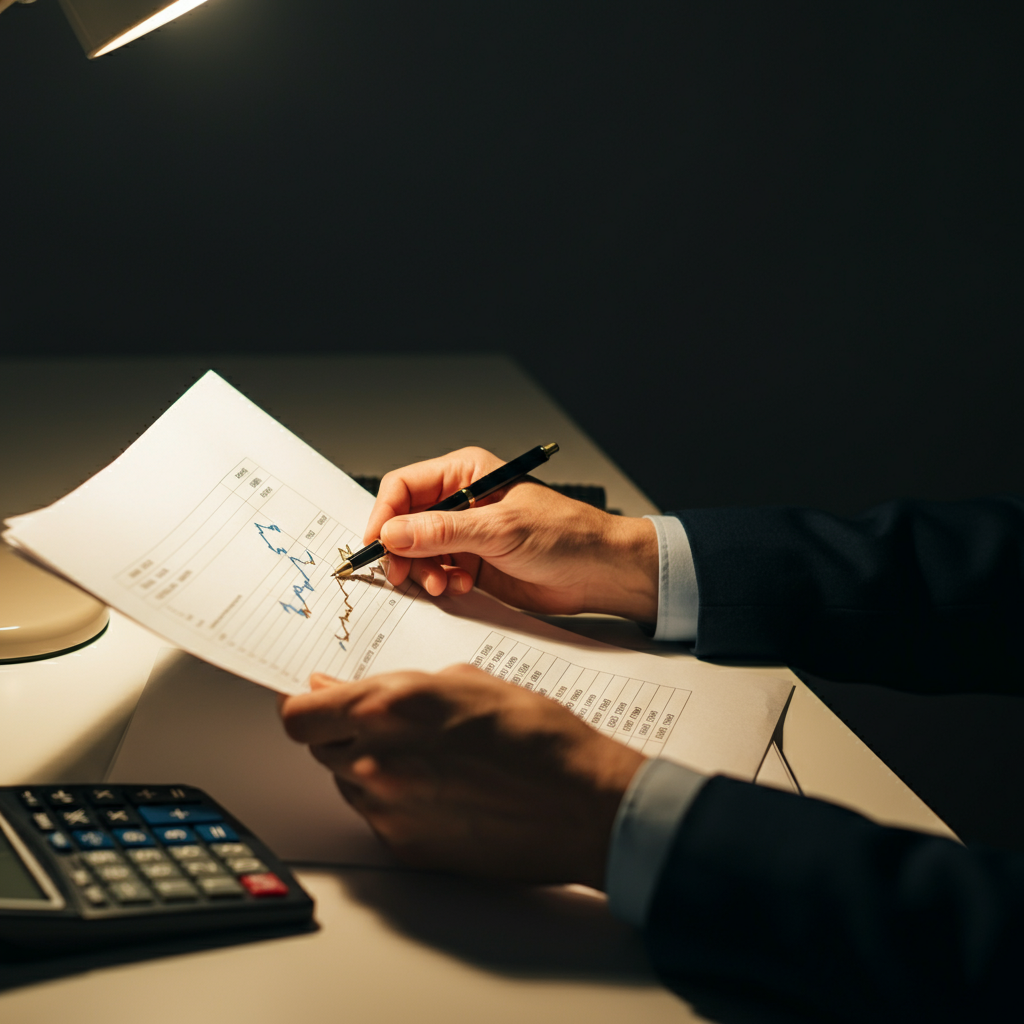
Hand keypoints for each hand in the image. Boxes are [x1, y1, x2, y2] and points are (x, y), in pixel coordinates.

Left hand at [279, 665, 645, 886]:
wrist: (581, 803)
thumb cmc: (535, 734)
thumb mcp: (464, 682)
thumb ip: (393, 686)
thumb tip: (341, 689)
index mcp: (389, 708)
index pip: (298, 714)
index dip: (303, 704)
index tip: (315, 699)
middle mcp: (377, 761)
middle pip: (317, 748)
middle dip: (338, 731)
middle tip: (385, 722)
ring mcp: (388, 810)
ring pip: (345, 783)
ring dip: (367, 765)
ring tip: (427, 755)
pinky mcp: (406, 847)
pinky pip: (376, 817)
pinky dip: (394, 801)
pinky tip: (440, 789)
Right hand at [364, 446, 658, 620]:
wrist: (599, 572)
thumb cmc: (564, 535)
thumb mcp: (499, 530)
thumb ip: (442, 532)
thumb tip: (392, 533)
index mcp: (465, 474)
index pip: (404, 487)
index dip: (384, 514)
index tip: (376, 545)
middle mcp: (460, 501)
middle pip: (404, 522)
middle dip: (401, 550)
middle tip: (403, 575)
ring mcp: (465, 534)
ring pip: (416, 551)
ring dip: (421, 571)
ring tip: (441, 585)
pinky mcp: (472, 563)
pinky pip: (436, 572)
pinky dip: (440, 582)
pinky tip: (461, 587)